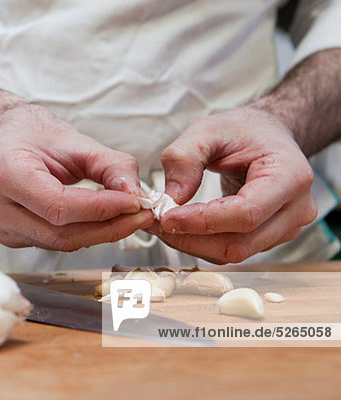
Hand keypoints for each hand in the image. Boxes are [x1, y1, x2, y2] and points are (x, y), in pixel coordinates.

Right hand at [0, 104, 153, 250]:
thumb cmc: (30, 133)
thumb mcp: (74, 140)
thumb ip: (111, 166)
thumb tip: (136, 196)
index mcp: (1, 172)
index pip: (58, 206)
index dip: (101, 210)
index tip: (134, 203)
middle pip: (59, 233)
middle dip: (106, 228)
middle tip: (139, 217)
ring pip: (56, 242)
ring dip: (95, 234)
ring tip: (124, 217)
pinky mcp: (2, 236)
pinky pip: (48, 242)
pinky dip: (77, 234)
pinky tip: (95, 221)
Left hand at [148, 106, 316, 263]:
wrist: (266, 135)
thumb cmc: (243, 130)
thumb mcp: (208, 129)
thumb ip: (184, 157)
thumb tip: (172, 197)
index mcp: (289, 176)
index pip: (245, 213)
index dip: (203, 221)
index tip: (167, 217)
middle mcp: (295, 208)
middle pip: (239, 243)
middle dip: (191, 238)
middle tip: (155, 223)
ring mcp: (286, 227)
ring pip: (233, 252)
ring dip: (192, 243)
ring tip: (163, 223)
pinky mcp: (270, 237)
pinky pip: (232, 249)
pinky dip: (201, 242)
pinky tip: (181, 226)